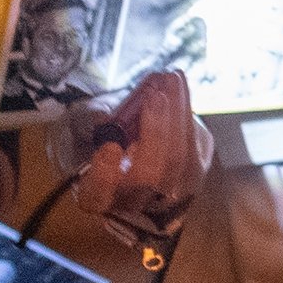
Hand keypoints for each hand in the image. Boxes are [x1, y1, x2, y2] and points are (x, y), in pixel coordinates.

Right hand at [72, 71, 206, 253]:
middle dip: (154, 132)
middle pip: (149, 176)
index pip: (97, 197)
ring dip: (176, 114)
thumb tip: (106, 117)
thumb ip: (91, 129)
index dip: (104, 176)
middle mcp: (135, 203)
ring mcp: (171, 193)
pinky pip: (195, 144)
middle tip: (155, 95)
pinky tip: (179, 84)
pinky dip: (186, 111)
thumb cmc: (106, 152)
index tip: (110, 148)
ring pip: (179, 158)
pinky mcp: (195, 174)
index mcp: (98, 199)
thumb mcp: (86, 140)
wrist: (144, 173)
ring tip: (171, 79)